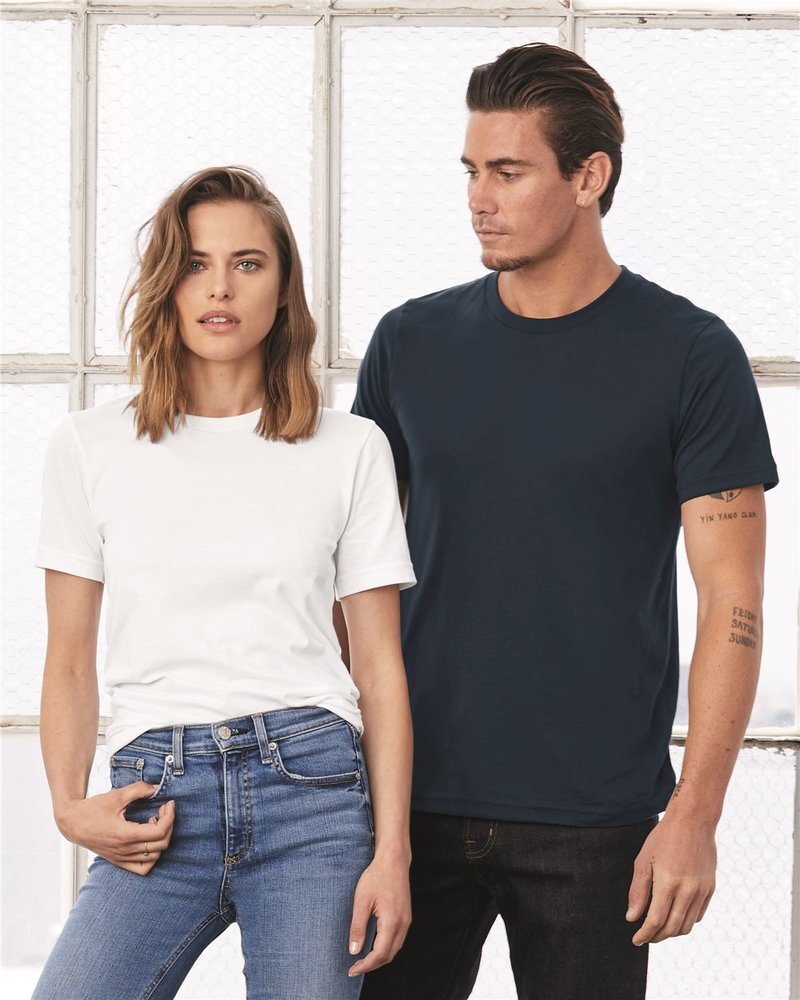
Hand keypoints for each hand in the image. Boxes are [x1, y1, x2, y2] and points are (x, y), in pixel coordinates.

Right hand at [56, 782, 175, 875]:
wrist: (73, 823)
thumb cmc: (92, 809)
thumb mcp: (117, 795)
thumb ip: (139, 790)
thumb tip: (156, 788)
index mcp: (125, 835)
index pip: (159, 832)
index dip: (170, 817)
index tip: (168, 804)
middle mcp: (125, 850)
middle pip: (161, 844)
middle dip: (168, 825)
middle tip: (162, 811)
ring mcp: (121, 858)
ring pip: (154, 857)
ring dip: (160, 840)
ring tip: (152, 824)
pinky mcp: (118, 861)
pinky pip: (142, 868)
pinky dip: (151, 857)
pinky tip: (147, 841)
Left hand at [347, 853, 410, 976]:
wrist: (393, 861)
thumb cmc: (376, 877)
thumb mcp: (361, 901)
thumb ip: (358, 927)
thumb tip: (354, 950)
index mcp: (392, 922)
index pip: (380, 954)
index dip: (366, 965)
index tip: (352, 970)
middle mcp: (403, 924)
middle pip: (389, 955)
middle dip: (372, 965)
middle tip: (355, 968)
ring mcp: (407, 920)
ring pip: (395, 949)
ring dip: (380, 958)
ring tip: (363, 959)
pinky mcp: (406, 916)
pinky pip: (398, 939)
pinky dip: (386, 948)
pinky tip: (374, 945)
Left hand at [626, 816, 715, 944]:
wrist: (693, 821)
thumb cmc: (664, 838)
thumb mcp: (643, 860)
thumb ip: (638, 891)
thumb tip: (632, 917)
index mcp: (668, 882)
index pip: (656, 920)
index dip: (645, 934)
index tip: (636, 940)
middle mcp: (688, 890)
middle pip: (672, 928)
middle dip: (657, 936)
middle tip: (646, 936)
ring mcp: (701, 890)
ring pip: (687, 925)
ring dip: (672, 932)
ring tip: (659, 928)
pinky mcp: (710, 889)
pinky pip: (698, 915)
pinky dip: (685, 921)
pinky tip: (674, 916)